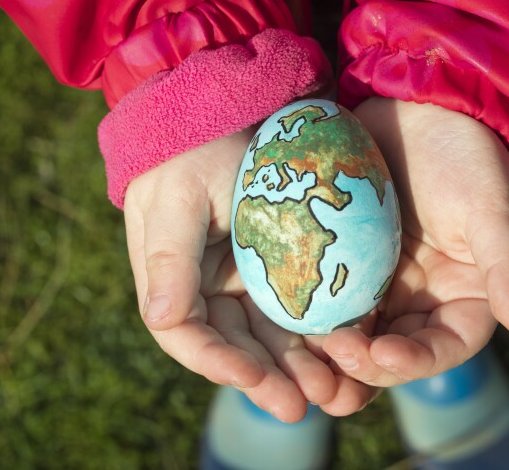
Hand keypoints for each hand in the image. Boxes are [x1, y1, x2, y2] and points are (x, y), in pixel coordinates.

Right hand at [123, 128, 376, 420]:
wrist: (230, 104)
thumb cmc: (194, 147)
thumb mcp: (178, 196)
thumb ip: (168, 258)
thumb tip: (160, 321)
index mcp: (173, 277)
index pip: (187, 335)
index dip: (217, 363)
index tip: (252, 379)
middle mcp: (209, 286)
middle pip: (236, 345)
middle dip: (268, 378)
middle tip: (302, 405)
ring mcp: (248, 277)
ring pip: (273, 334)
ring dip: (299, 366)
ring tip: (333, 392)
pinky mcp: (284, 262)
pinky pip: (302, 305)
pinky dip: (320, 331)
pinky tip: (348, 350)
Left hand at [323, 98, 508, 386]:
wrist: (417, 107)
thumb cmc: (465, 154)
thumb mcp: (491, 207)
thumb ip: (508, 266)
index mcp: (464, 299)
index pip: (444, 347)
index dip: (414, 361)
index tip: (382, 353)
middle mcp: (421, 302)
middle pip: (391, 352)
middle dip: (361, 364)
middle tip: (330, 356)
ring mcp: (379, 285)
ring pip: (354, 335)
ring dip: (329, 355)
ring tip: (302, 359)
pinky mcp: (344, 264)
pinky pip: (324, 299)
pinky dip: (307, 315)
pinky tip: (283, 318)